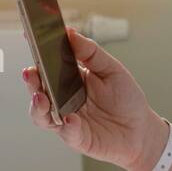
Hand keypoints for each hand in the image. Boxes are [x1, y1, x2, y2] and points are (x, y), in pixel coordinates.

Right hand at [22, 25, 164, 170]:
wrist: (142, 130)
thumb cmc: (127, 99)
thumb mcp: (112, 69)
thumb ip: (90, 52)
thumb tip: (70, 33)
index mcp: (69, 79)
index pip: (47, 64)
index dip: (37, 52)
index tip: (29, 37)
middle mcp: (63, 99)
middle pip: (39, 89)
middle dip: (32, 81)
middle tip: (31, 73)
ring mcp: (66, 119)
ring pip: (42, 114)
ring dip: (38, 106)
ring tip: (41, 97)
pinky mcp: (76, 138)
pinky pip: (66, 132)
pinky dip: (67, 126)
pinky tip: (70, 119)